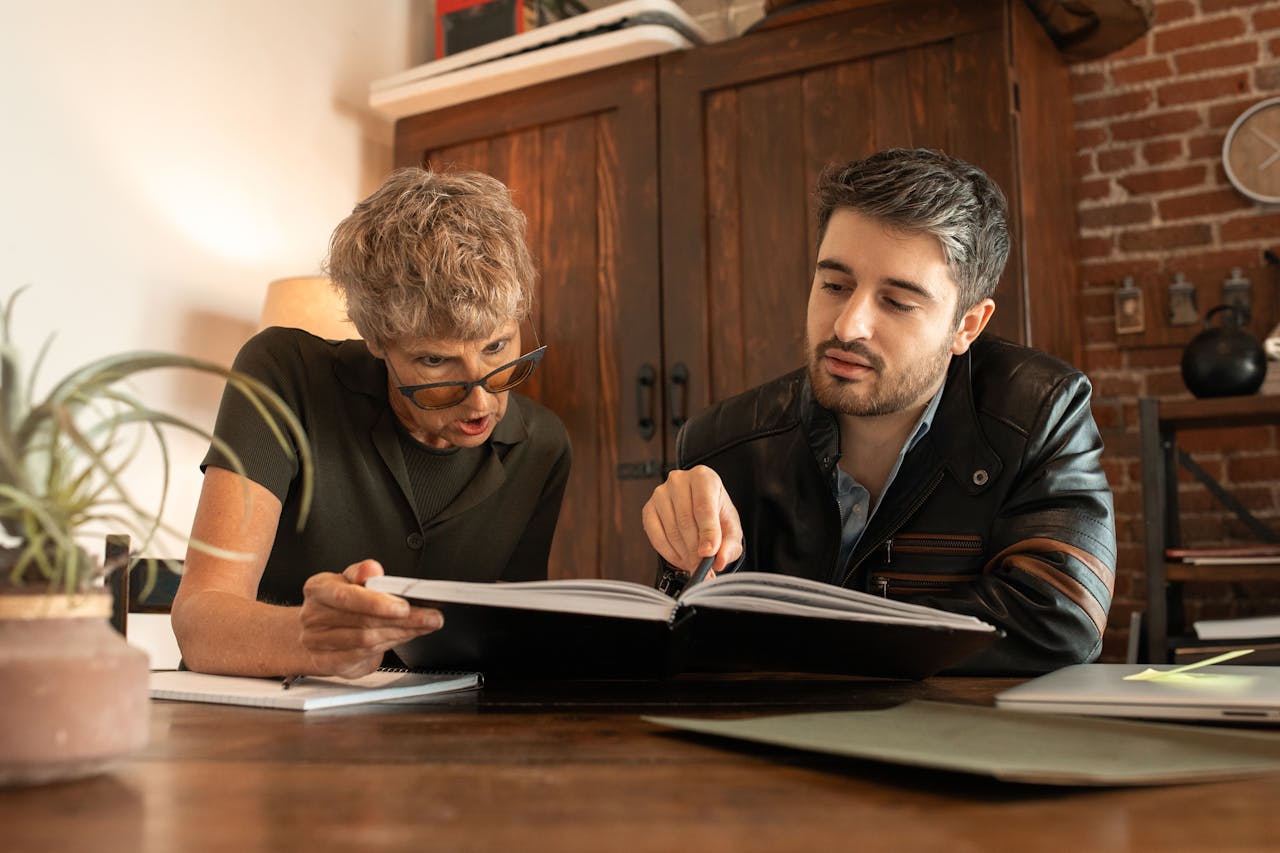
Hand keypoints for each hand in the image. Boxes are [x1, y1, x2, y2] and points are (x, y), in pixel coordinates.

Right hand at [298, 559, 442, 677]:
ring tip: (423, 626)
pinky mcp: (325, 663)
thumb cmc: (337, 603)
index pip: (346, 596)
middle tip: (430, 618)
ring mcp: (316, 642)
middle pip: (363, 622)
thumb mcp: (348, 579)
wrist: (316, 631)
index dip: (376, 603)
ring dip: (400, 634)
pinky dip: (387, 647)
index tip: (404, 607)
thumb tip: (371, 568)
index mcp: (319, 589)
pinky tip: (404, 638)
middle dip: (403, 620)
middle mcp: (314, 616)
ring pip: (365, 641)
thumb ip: (362, 573)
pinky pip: (360, 657)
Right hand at [642, 465, 743, 573]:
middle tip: (702, 567)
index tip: (709, 553)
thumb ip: (729, 546)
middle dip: (695, 550)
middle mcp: (679, 481)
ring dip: (684, 553)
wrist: (702, 511)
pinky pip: (656, 536)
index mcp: (704, 478)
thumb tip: (718, 560)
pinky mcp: (649, 508)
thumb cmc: (717, 516)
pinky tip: (681, 557)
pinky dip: (669, 553)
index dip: (707, 532)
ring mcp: (661, 494)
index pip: (703, 507)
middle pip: (685, 521)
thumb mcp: (732, 531)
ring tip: (695, 562)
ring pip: (671, 531)